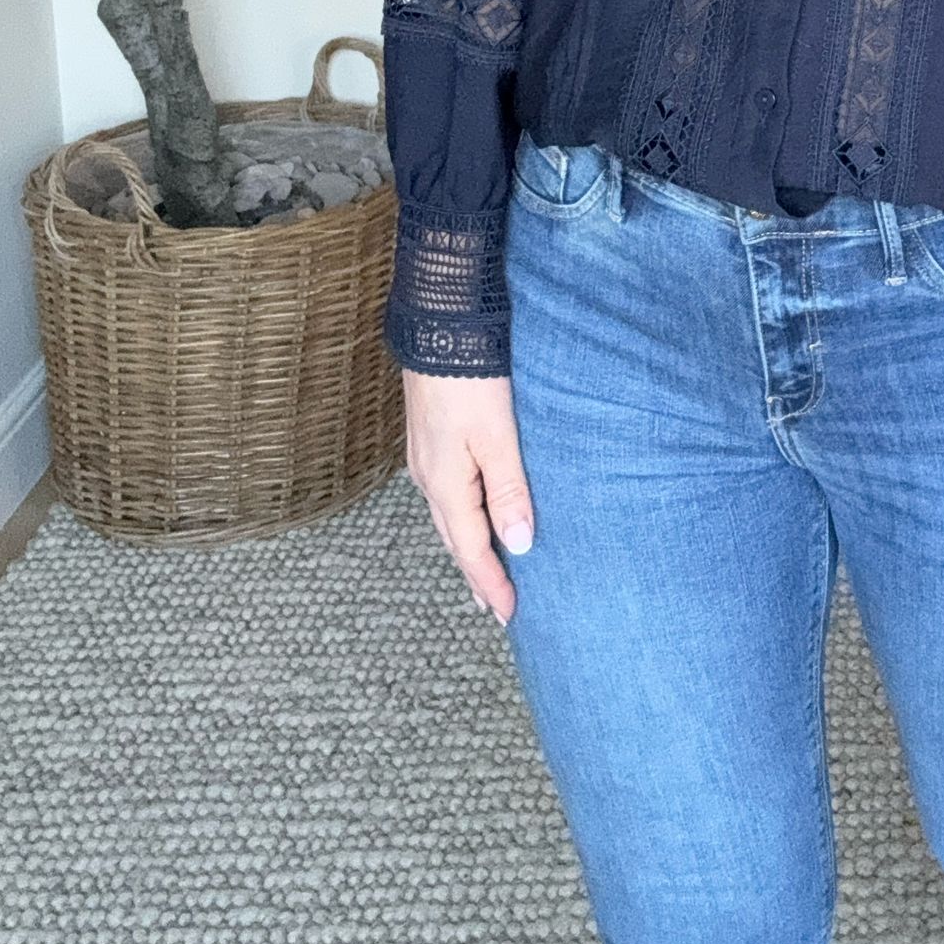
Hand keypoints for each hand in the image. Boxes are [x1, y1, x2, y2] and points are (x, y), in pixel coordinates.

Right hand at [401, 369, 533, 625]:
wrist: (438, 327)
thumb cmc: (471, 379)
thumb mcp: (498, 436)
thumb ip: (510, 489)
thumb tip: (519, 544)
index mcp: (446, 484)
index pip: (471, 548)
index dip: (492, 582)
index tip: (510, 615)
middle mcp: (428, 478)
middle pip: (454, 539)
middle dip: (476, 574)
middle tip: (496, 606)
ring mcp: (424, 459)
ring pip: (448, 518)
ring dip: (467, 548)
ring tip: (485, 571)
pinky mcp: (429, 440)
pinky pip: (445, 495)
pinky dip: (461, 518)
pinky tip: (471, 515)